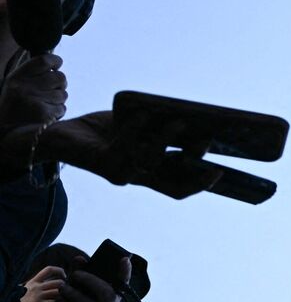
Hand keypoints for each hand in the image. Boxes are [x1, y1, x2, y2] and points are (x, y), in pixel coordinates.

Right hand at [0, 51, 67, 125]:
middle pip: (60, 77)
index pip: (44, 60)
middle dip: (59, 84)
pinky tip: (45, 115)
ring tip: (44, 105)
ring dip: (58, 100)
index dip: (55, 61)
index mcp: (17, 77)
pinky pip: (62, 108)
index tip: (57, 65)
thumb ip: (32, 74)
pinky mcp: (44, 114)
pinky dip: (57, 112)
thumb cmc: (14, 107)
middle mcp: (25, 87)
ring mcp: (35, 100)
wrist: (6, 133)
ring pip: (63, 94)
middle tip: (51, 90)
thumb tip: (55, 63)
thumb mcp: (15, 85)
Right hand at [19, 265, 65, 301]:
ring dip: (60, 296)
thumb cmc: (24, 298)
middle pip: (59, 282)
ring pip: (58, 292)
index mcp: (34, 280)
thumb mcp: (30, 286)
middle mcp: (37, 286)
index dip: (59, 270)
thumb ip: (42, 283)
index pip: (49, 269)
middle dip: (64, 287)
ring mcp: (38, 295)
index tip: (64, 276)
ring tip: (55, 298)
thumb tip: (58, 281)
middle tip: (62, 291)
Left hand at [36, 258, 127, 301]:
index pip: (123, 282)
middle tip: (75, 274)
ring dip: (75, 295)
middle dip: (91, 281)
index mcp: (113, 294)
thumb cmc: (74, 298)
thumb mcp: (77, 284)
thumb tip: (79, 259)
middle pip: (108, 293)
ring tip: (62, 288)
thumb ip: (79, 272)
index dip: (125, 272)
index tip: (124, 259)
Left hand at [40, 111, 223, 197]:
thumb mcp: (138, 128)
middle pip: (172, 182)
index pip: (179, 187)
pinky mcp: (103, 162)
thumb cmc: (102, 130)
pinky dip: (136, 128)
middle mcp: (136, 177)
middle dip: (193, 163)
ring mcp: (120, 172)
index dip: (201, 184)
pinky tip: (142, 113)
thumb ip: (161, 128)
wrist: (59, 135)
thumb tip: (190, 120)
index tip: (220, 171)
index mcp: (148, 173)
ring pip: (152, 161)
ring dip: (168, 140)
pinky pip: (125, 146)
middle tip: (207, 140)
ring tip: (180, 121)